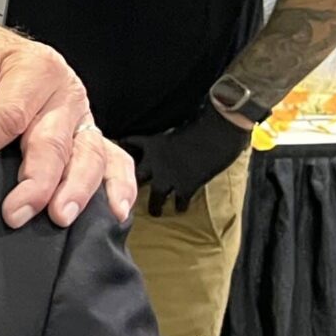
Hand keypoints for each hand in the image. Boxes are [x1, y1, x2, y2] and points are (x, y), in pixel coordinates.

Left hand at [0, 13, 136, 229]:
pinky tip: (115, 210)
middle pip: (54, 142)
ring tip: (60, 217)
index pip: (10, 115)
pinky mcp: (85, 132)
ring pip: (88, 154)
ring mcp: (79, 114)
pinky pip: (113, 158)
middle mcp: (64, 90)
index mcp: (34, 66)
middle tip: (14, 213)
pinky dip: (118, 185)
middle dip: (36, 182)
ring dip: (76, 189)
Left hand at [124, 108, 252, 215]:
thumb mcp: (177, 127)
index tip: (119, 150)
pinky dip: (180, 206)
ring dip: (155, 206)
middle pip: (137, 177)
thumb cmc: (202, 123)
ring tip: (155, 212)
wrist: (216, 134)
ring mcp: (170, 177)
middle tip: (130, 193)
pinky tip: (181, 209)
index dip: (125, 147)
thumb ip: (170, 137)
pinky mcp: (185, 187)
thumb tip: (173, 139)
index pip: (131, 143)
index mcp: (153, 143)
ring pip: (155, 196)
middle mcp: (156, 162)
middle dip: (134, 185)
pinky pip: (179, 202)